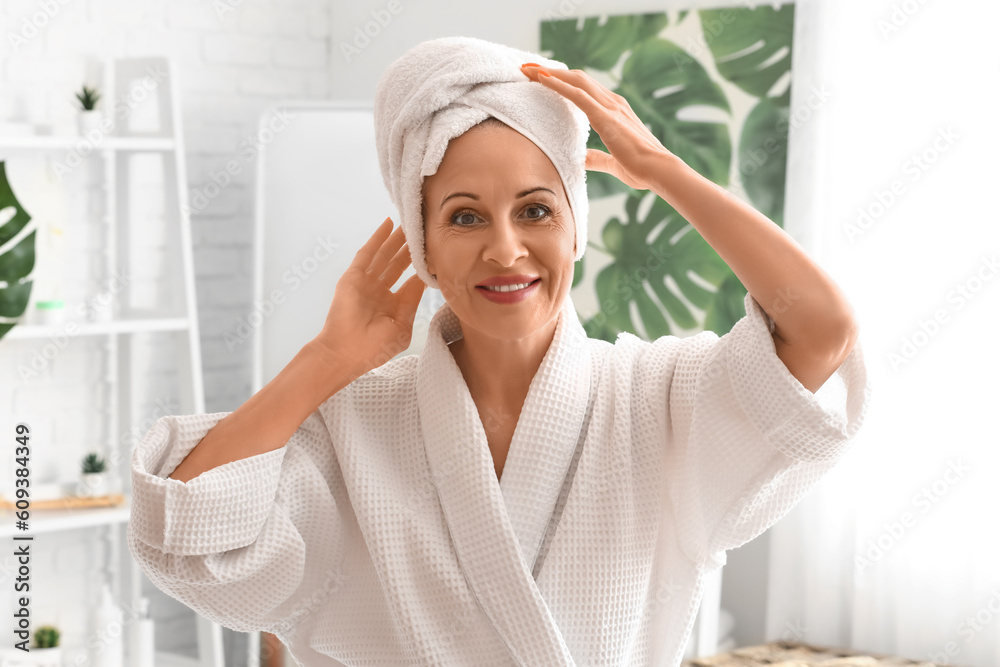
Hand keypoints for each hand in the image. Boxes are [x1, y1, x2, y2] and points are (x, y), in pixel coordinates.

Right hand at [311, 217, 425, 377]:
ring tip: (409, 223)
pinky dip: (377, 238)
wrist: (346, 353)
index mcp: (392, 306)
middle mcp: (379, 292)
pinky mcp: (353, 276)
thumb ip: (412, 300)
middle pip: (398, 264)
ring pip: (384, 255)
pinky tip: (388, 224)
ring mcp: (365, 283)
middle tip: (422, 231)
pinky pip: (367, 253)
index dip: (422, 267)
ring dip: (396, 239)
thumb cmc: (374, 347)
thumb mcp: (402, 325)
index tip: (436, 252)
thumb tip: (424, 278)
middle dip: (410, 248)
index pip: (410, 281)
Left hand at [520, 63, 671, 190]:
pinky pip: (577, 94)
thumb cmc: (641, 168)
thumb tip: (582, 159)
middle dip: (551, 72)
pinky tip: (541, 78)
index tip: (542, 79)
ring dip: (549, 73)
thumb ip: (597, 158)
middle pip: (577, 78)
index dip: (563, 82)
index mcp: (615, 110)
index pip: (584, 89)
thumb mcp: (612, 162)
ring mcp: (610, 106)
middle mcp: (613, 102)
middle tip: (528, 68)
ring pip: (575, 80)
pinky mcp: (605, 115)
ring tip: (528, 68)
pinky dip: (558, 84)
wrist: (657, 170)